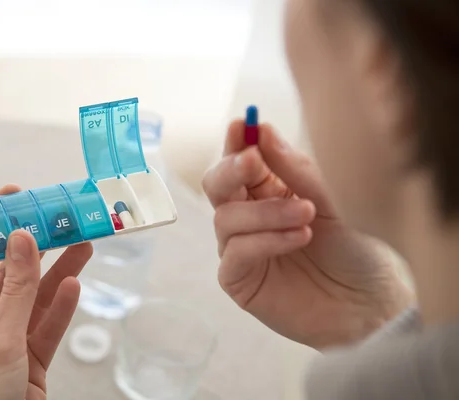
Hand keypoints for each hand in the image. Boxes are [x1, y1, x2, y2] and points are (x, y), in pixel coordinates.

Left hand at [0, 184, 92, 399]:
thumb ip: (17, 289)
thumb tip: (22, 238)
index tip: (12, 199)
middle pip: (13, 277)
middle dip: (37, 249)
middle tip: (60, 221)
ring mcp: (9, 342)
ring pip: (37, 299)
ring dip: (60, 273)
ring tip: (84, 244)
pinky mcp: (32, 360)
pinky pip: (49, 326)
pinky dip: (64, 307)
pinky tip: (78, 285)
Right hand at [202, 122, 412, 348]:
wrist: (370, 302)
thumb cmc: (356, 248)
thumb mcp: (332, 199)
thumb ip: (294, 168)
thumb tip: (261, 130)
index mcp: (270, 191)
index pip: (241, 161)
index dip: (236, 141)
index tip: (241, 125)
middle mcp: (250, 216)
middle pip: (216, 184)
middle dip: (231, 169)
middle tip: (253, 162)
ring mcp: (242, 248)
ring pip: (225, 217)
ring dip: (264, 212)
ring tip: (307, 215)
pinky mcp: (239, 279)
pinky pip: (235, 252)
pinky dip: (264, 241)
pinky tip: (298, 239)